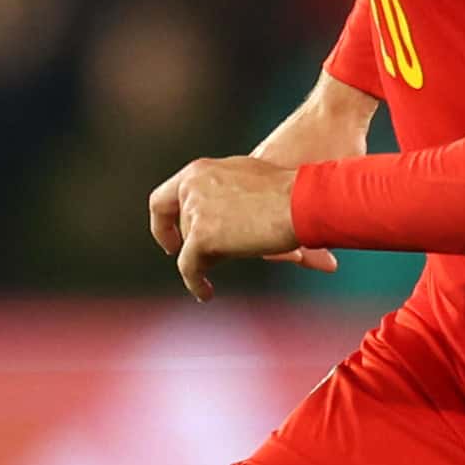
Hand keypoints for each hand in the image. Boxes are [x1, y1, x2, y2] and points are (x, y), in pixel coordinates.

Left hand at [147, 156, 336, 300]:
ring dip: (204, 262)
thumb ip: (226, 193)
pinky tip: (205, 293)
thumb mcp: (248, 180)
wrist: (301, 200)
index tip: (173, 241)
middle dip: (193, 244)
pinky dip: (195, 283)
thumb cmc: (289, 191)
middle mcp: (191, 187)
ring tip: (220, 274)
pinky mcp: (201, 236)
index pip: (163, 199)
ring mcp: (195, 211)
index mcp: (199, 171)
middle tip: (206, 258)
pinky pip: (189, 267)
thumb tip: (224, 219)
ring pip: (189, 247)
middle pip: (181, 227)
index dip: (163, 223)